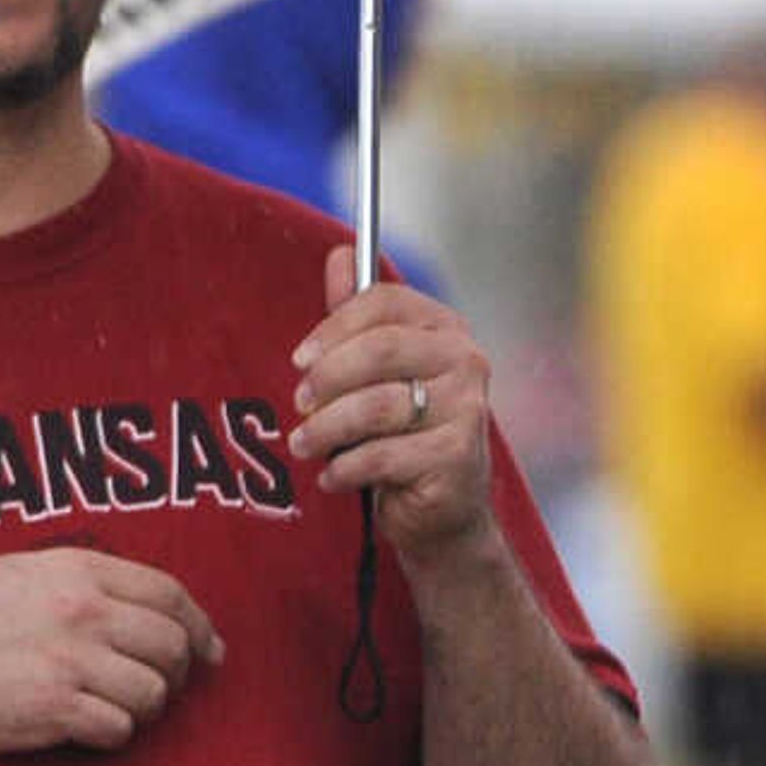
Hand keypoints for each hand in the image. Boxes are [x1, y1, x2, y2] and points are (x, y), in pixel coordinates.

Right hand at [0, 548, 217, 754]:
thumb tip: (150, 604)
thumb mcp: (28, 570)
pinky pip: (117, 729)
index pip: (170, 595)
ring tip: (112, 707)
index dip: (200, 627)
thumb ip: (89, 580)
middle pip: (171, 648)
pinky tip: (85, 725)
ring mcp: (70, 661)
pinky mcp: (54, 708)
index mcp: (80, 572)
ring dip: (142, 708)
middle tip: (155, 687)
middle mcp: (82, 612)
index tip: (210, 653)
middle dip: (176, 674)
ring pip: (152, 694)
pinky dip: (111, 733)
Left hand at [288, 244, 495, 560]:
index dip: (334, 326)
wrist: (441, 510)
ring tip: (303, 446)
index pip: (385, 301)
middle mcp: (465, 360)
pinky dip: (345, 468)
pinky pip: (383, 455)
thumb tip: (340, 255)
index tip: (299, 359)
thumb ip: (355, 317)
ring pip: (376, 406)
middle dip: (327, 378)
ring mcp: (468, 409)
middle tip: (297, 405)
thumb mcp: (374, 372)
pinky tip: (333, 476)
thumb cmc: (401, 431)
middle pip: (380, 349)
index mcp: (443, 328)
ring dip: (326, 429)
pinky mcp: (458, 457)